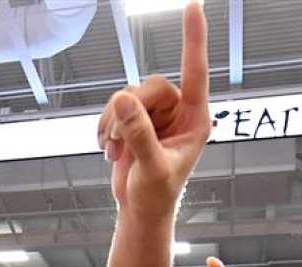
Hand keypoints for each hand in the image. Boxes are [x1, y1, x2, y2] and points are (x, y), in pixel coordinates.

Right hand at [97, 2, 210, 217]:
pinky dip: (105, 128)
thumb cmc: (157, 195)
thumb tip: (123, 100)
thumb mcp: (151, 168)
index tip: (194, 5)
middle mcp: (178, 111)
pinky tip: (109, 150)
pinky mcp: (135, 120)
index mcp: (196, 119)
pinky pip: (113, 106)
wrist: (140, 211)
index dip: (193, 38)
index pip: (195, 71)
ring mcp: (155, 114)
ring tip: (114, 151)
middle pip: (148, 86)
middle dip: (128, 113)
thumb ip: (139, 134)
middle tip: (118, 143)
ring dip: (113, 123)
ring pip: (127, 95)